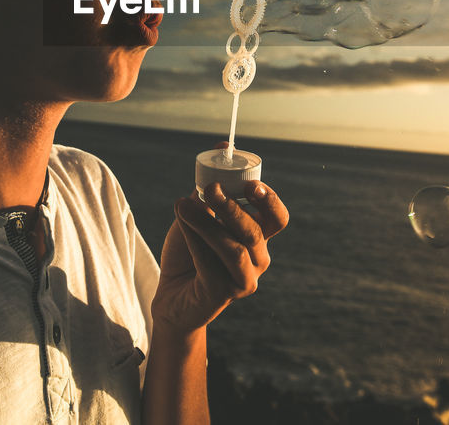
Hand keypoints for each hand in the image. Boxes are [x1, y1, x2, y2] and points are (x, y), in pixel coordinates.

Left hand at [152, 177, 288, 333]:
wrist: (171, 294)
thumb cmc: (188, 253)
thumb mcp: (196, 216)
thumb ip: (207, 193)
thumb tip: (219, 154)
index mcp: (258, 237)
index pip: (277, 217)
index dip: (269, 201)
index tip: (251, 185)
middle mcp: (258, 259)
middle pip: (255, 232)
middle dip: (233, 208)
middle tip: (211, 189)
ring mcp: (244, 279)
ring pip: (234, 249)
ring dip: (208, 225)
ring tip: (183, 206)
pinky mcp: (224, 295)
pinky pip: (211, 265)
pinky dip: (195, 241)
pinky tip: (181, 224)